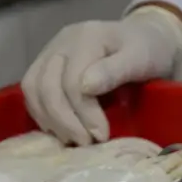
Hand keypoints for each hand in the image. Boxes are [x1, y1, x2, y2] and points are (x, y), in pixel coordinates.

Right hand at [21, 4, 181, 144]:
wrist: (149, 37)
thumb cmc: (150, 51)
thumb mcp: (141, 58)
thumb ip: (115, 70)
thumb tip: (86, 87)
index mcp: (87, 37)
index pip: (72, 81)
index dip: (84, 114)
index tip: (101, 137)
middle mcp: (63, 42)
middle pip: (46, 85)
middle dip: (64, 120)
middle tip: (85, 143)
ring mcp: (51, 51)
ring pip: (33, 88)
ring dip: (49, 119)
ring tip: (71, 139)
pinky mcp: (46, 63)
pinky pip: (32, 90)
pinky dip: (42, 113)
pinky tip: (60, 129)